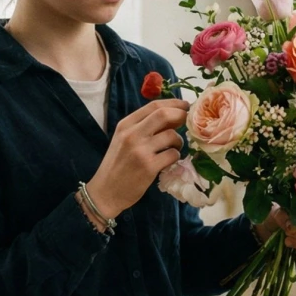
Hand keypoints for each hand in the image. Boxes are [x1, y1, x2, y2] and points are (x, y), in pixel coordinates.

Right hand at [85, 99, 189, 218]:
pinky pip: (173, 155)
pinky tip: (168, 161)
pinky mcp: (149, 167)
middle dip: (181, 115)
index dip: (173, 103)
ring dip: (178, 141)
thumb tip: (172, 117)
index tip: (185, 106)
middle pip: (164, 114)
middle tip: (188, 122)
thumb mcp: (123, 140)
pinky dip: (175, 156)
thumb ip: (143, 127)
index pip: (154, 105)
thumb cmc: (117, 165)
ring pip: (172, 135)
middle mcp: (132, 134)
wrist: (106, 192)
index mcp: (125, 125)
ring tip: (174, 147)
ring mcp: (140, 151)